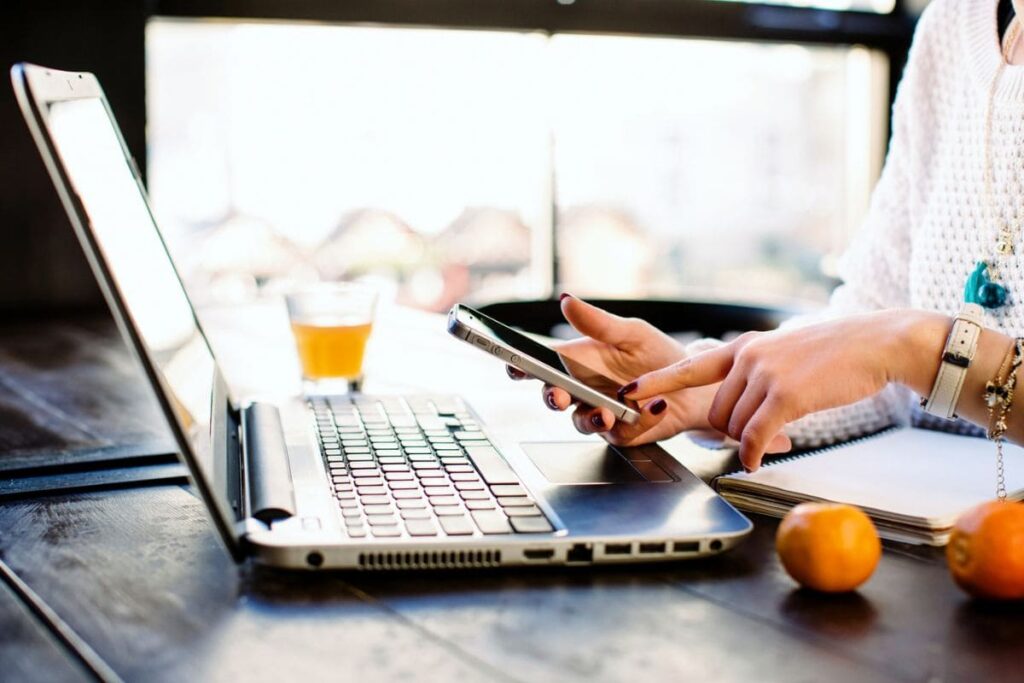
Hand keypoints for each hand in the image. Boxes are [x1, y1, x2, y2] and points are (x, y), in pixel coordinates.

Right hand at [508, 295, 718, 445]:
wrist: (693, 382)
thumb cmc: (657, 354)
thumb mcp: (630, 332)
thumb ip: (597, 322)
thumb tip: (566, 300)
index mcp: (577, 362)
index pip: (540, 366)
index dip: (521, 366)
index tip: (515, 364)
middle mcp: (583, 390)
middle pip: (553, 397)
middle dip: (552, 397)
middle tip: (559, 395)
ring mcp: (600, 413)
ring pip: (581, 422)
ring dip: (590, 418)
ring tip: (607, 412)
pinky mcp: (623, 433)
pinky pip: (622, 433)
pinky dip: (639, 421)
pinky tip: (655, 406)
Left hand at [622, 311, 919, 470]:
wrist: (873, 344)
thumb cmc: (832, 355)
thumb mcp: (782, 353)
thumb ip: (753, 372)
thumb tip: (737, 404)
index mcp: (742, 346)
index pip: (687, 366)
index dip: (656, 383)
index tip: (628, 393)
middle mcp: (746, 356)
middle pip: (714, 411)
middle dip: (729, 430)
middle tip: (758, 431)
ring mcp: (764, 374)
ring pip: (733, 426)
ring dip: (747, 440)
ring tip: (775, 432)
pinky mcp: (784, 395)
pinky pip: (754, 436)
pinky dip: (752, 454)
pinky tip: (756, 462)